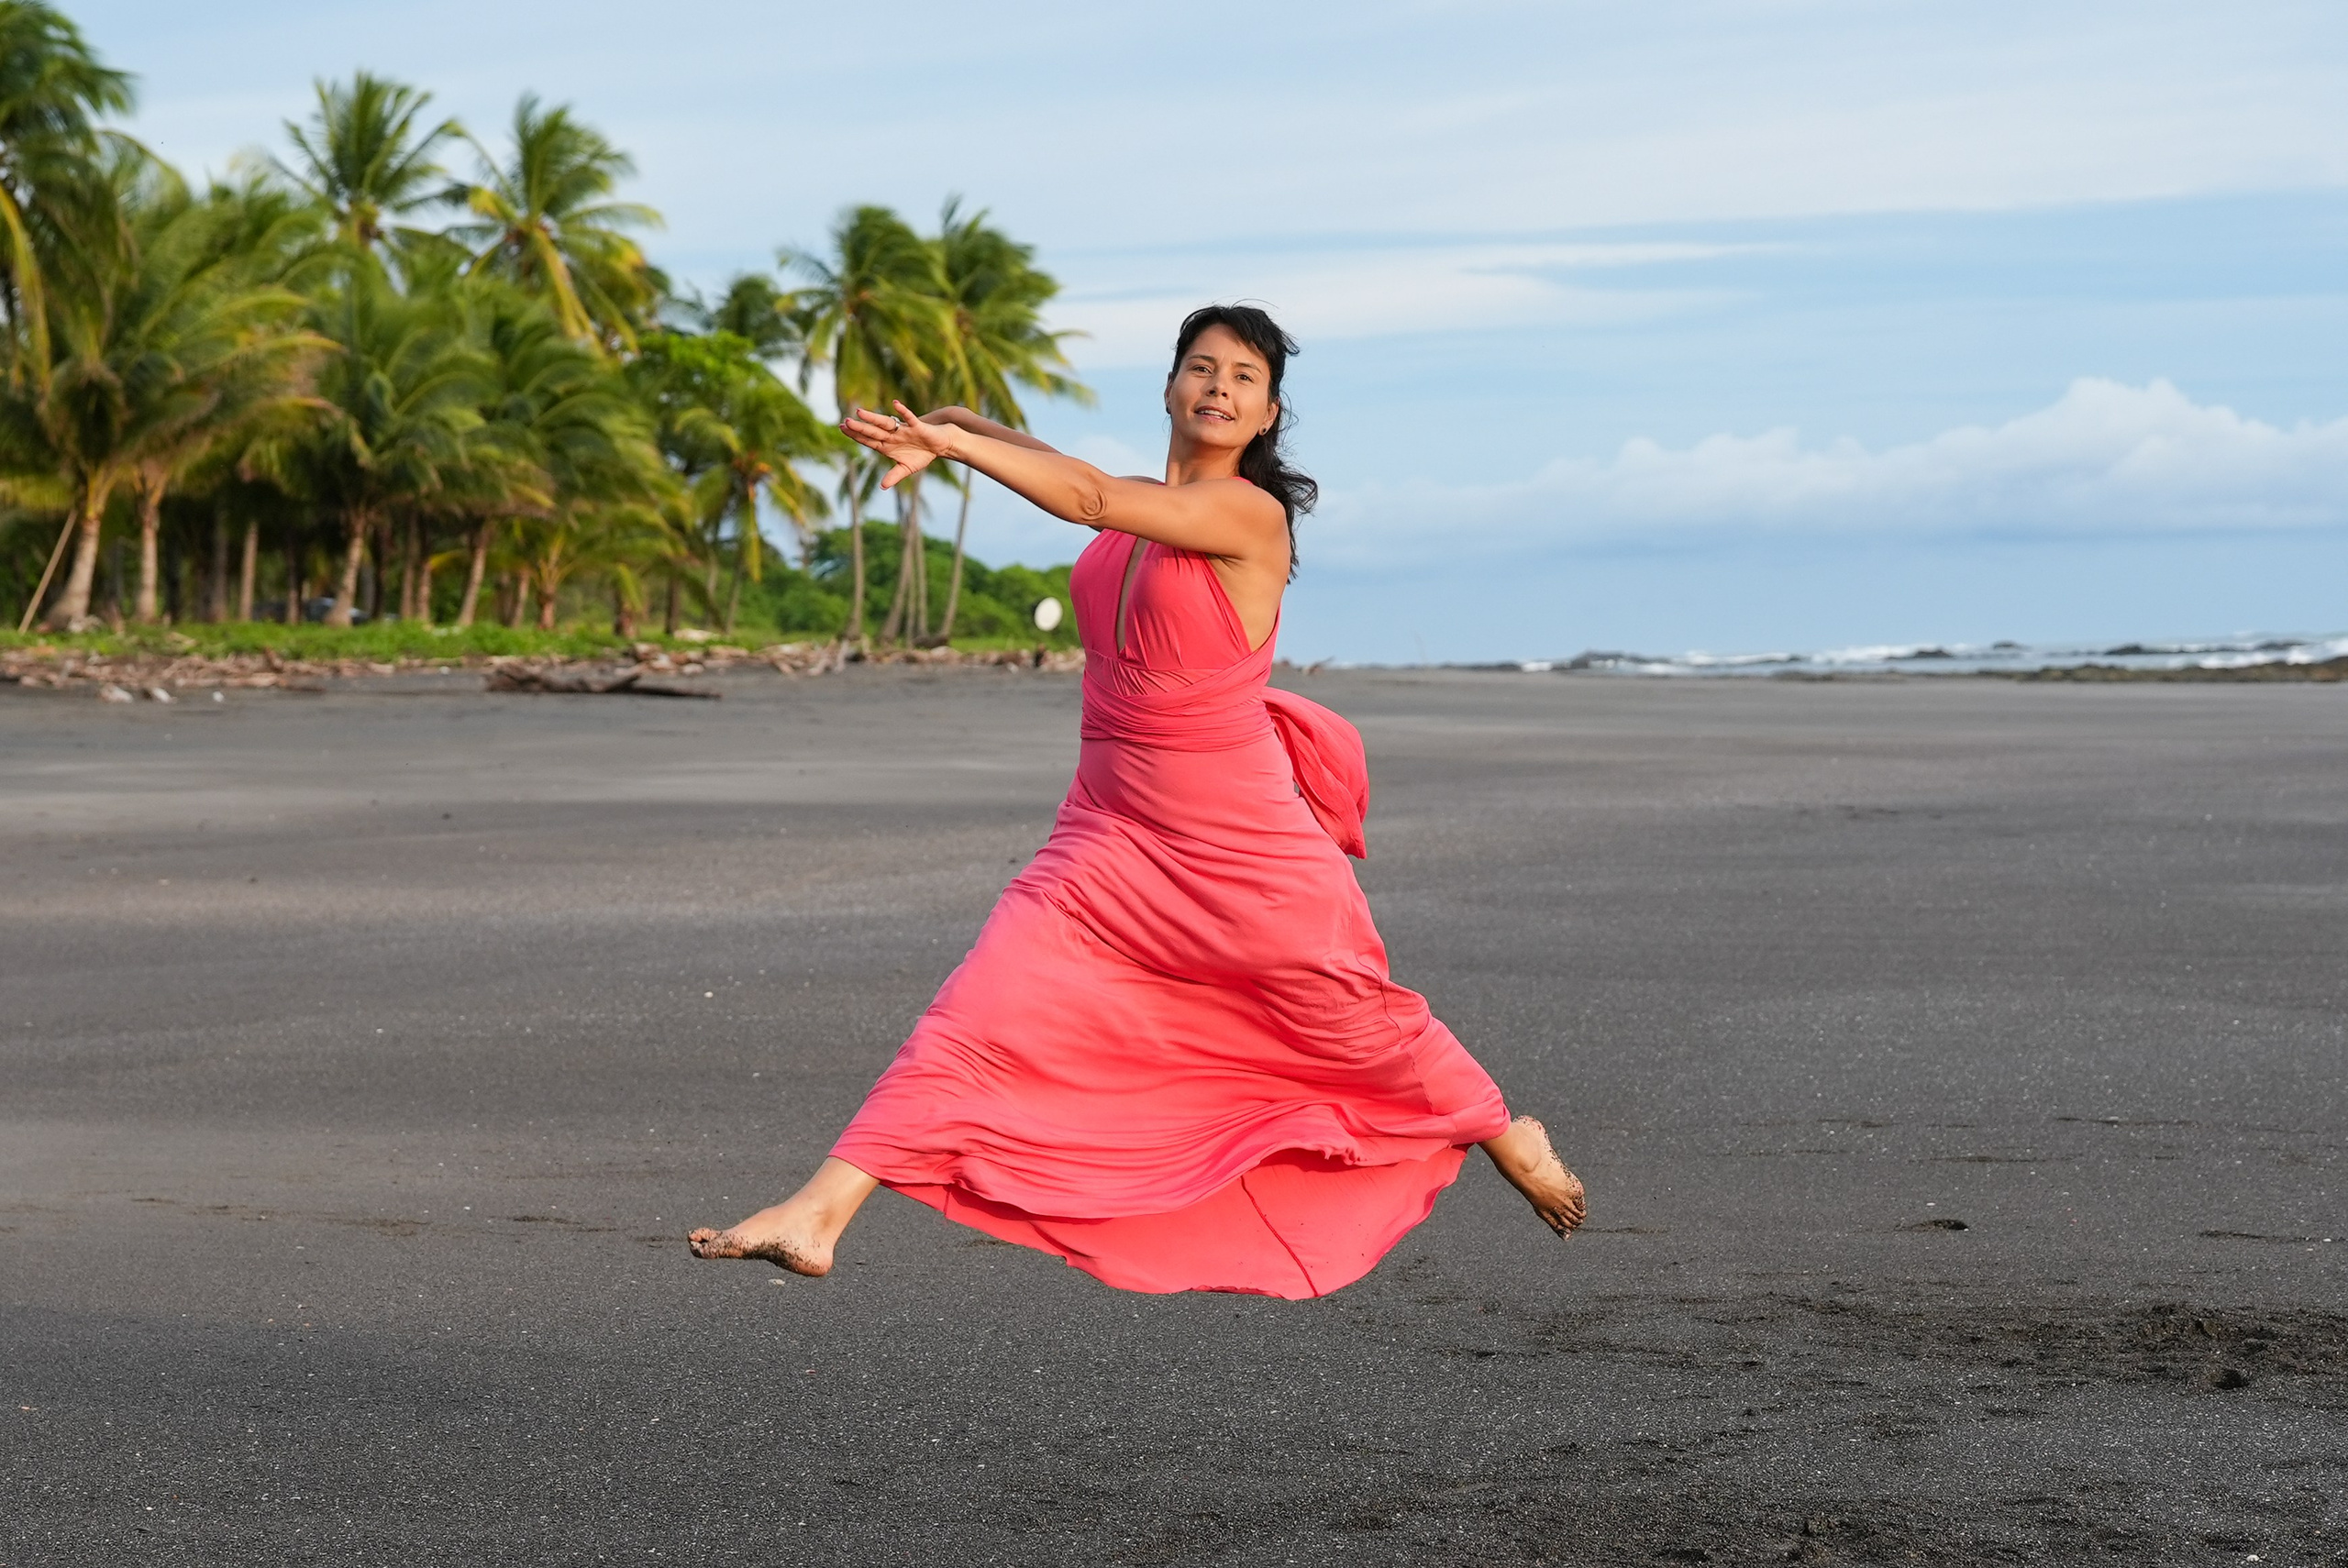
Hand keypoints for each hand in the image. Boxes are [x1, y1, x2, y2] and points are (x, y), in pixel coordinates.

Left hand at [841, 401, 956, 487]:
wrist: (939, 445)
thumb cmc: (921, 454)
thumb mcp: (906, 468)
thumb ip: (894, 476)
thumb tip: (882, 486)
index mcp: (887, 445)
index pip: (868, 439)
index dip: (856, 435)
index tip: (842, 428)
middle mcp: (892, 435)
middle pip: (873, 431)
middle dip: (860, 428)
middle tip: (845, 422)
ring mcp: (903, 430)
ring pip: (885, 423)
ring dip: (873, 418)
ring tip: (859, 412)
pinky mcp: (917, 426)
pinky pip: (909, 417)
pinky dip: (903, 411)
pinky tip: (895, 403)